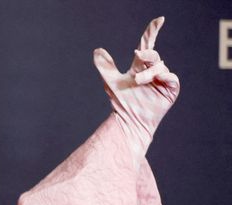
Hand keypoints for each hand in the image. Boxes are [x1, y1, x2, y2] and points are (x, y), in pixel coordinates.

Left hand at [93, 17, 179, 156]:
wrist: (129, 120)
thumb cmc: (121, 103)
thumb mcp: (110, 81)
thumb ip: (105, 66)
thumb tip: (97, 50)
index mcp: (141, 66)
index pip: (148, 45)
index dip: (152, 32)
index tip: (159, 20)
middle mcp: (153, 71)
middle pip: (154, 55)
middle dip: (147, 54)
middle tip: (137, 56)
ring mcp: (163, 80)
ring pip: (161, 66)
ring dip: (149, 71)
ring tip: (138, 81)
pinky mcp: (170, 90)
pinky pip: (171, 77)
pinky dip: (163, 76)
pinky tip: (155, 80)